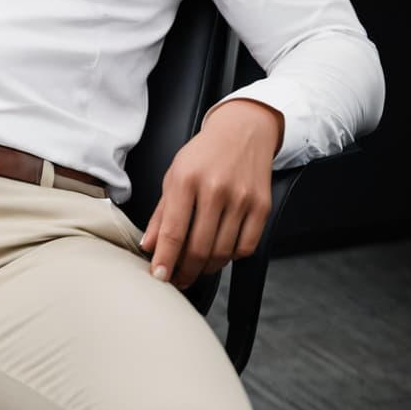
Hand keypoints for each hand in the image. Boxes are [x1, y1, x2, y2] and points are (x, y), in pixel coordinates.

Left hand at [139, 99, 281, 288]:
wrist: (243, 131)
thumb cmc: (205, 153)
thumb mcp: (174, 174)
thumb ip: (161, 213)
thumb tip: (148, 245)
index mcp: (186, 178)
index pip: (173, 230)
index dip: (165, 259)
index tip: (159, 277)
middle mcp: (214, 188)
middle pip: (199, 248)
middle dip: (185, 271)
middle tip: (178, 278)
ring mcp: (241, 198)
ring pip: (222, 252)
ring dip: (207, 267)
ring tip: (197, 266)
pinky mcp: (262, 206)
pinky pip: (245, 247)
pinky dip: (231, 257)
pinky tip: (221, 251)